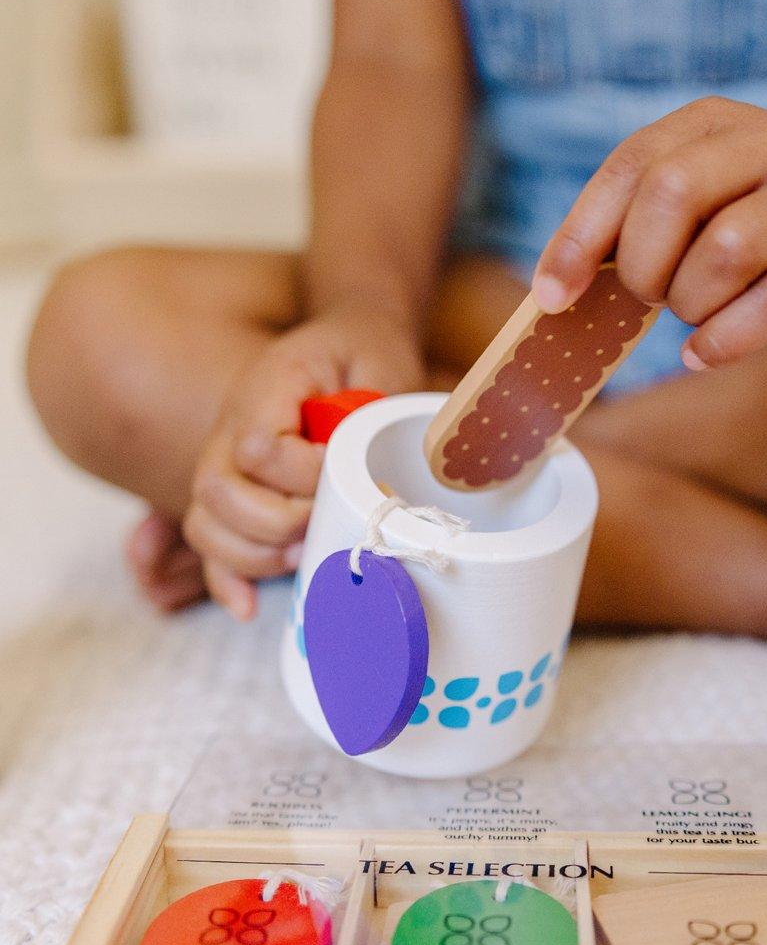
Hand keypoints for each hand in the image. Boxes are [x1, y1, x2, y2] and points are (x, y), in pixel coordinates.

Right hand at [184, 309, 423, 618]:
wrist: (351, 337)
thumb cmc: (370, 353)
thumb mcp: (383, 366)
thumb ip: (373, 413)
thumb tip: (370, 481)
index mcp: (266, 386)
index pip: (258, 448)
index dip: (301, 474)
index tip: (345, 473)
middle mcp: (231, 425)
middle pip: (216, 491)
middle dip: (274, 523)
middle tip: (322, 523)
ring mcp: (225, 461)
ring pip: (205, 523)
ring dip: (252, 554)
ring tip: (301, 557)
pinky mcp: (234, 492)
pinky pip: (210, 541)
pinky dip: (225, 578)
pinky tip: (248, 607)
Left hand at [532, 97, 766, 367]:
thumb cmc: (746, 210)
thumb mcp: (690, 193)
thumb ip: (627, 223)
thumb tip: (554, 290)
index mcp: (711, 122)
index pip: (630, 167)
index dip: (581, 236)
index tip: (554, 296)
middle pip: (675, 193)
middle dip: (643, 263)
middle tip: (649, 294)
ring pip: (728, 248)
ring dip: (689, 299)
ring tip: (691, 310)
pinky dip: (725, 339)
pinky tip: (703, 352)